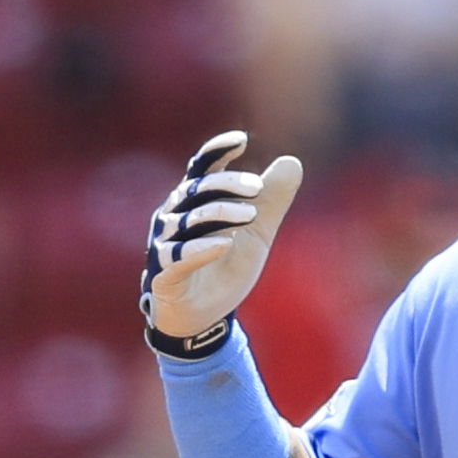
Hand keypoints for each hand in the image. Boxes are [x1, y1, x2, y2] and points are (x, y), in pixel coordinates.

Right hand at [141, 130, 304, 355]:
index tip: (240, 140)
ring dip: (220, 213)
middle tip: (257, 187)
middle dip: (227, 185)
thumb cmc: (224, 267)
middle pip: (198, 189)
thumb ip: (272, 199)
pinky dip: (201, 249)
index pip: (202, 168)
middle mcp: (175, 216)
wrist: (203, 316)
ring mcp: (166, 244)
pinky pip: (178, 256)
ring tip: (251, 214)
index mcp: (194, 201)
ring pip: (189, 220)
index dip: (216, 151)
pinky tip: (224, 243)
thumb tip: (293, 161)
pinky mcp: (164, 273)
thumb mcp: (257, 232)